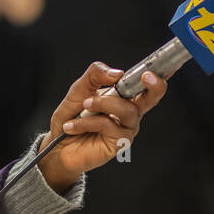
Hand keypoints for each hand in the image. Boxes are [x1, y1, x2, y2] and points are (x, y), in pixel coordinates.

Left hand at [36, 62, 168, 190]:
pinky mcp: (119, 142)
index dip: (156, 75)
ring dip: (102, 103)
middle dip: (154, 85)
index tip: (152, 68)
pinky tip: (74, 126)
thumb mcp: (79, 89)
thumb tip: (116, 73)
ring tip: (84, 106)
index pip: (145, 83)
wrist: (57, 145)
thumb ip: (95, 75)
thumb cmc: (71, 116)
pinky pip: (109, 125)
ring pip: (127, 110)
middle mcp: (129, 111)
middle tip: (146, 76)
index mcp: (123, 95)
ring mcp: (126, 127)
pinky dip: (87, 122)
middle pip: (152, 97)